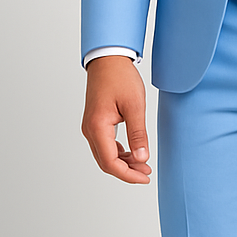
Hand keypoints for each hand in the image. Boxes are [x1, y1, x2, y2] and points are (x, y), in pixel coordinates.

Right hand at [82, 56, 151, 183]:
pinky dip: (118, 153)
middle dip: (126, 172)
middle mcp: (90, 129)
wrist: (108, 59)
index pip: (110, 162)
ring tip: (143, 165)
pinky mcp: (95, 123)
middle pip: (105, 162)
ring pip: (104, 155)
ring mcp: (90, 127)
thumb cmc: (120, 77)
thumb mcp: (135, 106)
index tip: (144, 177)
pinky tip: (132, 153)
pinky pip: (104, 145)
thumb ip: (138, 134)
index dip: (128, 174)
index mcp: (97, 126)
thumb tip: (142, 157)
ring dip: (123, 163)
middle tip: (146, 173)